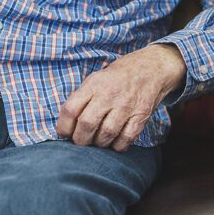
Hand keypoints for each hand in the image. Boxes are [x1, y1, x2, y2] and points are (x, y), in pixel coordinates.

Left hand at [56, 44, 186, 151]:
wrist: (150, 69)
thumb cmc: (118, 76)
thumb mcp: (96, 79)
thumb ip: (81, 98)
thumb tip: (66, 124)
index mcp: (94, 84)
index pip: (70, 109)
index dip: (63, 126)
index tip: (64, 133)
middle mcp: (109, 95)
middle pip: (87, 125)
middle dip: (80, 140)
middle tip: (81, 141)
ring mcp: (126, 106)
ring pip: (105, 135)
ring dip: (98, 144)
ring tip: (97, 140)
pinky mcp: (140, 116)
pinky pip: (125, 139)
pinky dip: (116, 146)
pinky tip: (113, 142)